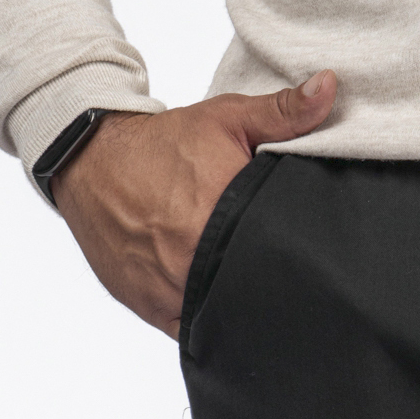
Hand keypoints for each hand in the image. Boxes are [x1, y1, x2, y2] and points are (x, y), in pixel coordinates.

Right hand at [51, 72, 337, 337]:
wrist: (88, 157)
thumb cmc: (163, 142)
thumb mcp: (226, 119)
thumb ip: (284, 112)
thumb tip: (331, 88)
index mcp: (218, 217)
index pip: (274, 264)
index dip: (295, 271)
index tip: (308, 270)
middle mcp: (189, 260)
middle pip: (249, 299)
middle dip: (269, 295)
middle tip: (288, 290)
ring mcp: (167, 289)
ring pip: (220, 320)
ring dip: (236, 312)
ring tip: (257, 302)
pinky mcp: (148, 307)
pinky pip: (189, 330)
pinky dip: (206, 323)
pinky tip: (223, 311)